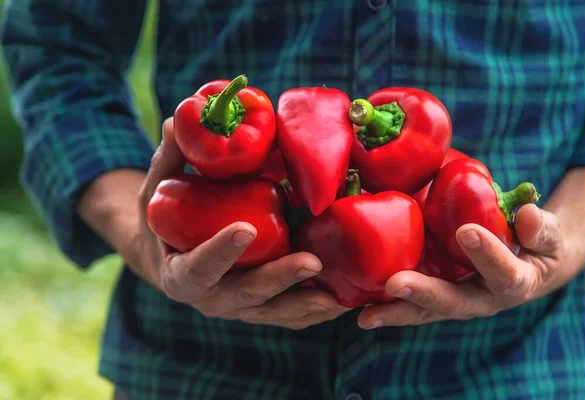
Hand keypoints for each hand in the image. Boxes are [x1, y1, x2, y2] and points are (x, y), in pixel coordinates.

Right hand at [134, 118, 348, 329]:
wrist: (172, 258)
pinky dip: (313, 312)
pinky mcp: (260, 306)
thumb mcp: (158, 191)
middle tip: (311, 262)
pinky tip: (341, 300)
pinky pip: (288, 316)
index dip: (219, 252)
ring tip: (338, 293)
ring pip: (273, 311)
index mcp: (180, 273)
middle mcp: (211, 298)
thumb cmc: (165, 222)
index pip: (198, 267)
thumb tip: (180, 118)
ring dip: (306, 304)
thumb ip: (170, 160)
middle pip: (246, 294)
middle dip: (279, 280)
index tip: (245, 229)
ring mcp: (238, 307)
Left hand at [357, 204, 564, 328]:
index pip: (504, 272)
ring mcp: (454, 301)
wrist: (525, 263)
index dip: (488, 254)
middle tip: (395, 284)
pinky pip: (410, 305)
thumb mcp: (548, 234)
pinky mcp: (433, 295)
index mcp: (515, 283)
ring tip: (365, 316)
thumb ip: (541, 227)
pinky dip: (385, 307)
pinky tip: (357, 306)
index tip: (467, 231)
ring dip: (394, 312)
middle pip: (452, 303)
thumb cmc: (535, 243)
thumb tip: (527, 215)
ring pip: (423, 312)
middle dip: (423, 294)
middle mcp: (481, 300)